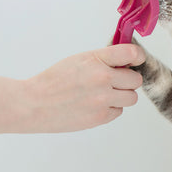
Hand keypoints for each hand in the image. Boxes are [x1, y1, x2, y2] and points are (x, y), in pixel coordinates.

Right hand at [23, 44, 144, 132]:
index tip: (136, 60)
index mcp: (96, 60)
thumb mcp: (79, 60)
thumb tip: (128, 59)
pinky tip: (94, 105)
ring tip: (105, 94)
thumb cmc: (54, 81)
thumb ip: (104, 59)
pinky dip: (111, 109)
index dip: (138, 57)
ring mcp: (103, 99)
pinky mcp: (101, 117)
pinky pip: (119, 111)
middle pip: (136, 80)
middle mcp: (103, 78)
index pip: (131, 53)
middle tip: (114, 81)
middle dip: (127, 81)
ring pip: (132, 98)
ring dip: (122, 96)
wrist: (33, 104)